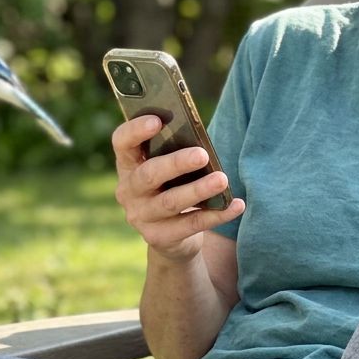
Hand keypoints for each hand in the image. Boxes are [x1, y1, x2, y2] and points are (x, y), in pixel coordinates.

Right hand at [112, 115, 244, 262]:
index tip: (158, 120)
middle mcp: (128, 191)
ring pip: (170, 202)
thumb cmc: (172, 187)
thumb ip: (175, 152)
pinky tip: (236, 204)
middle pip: (148, 174)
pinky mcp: (159, 238)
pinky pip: (191, 224)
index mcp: (128, 164)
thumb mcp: (168, 168)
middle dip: (176, 163)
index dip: (136, 130)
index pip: (122, 143)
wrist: (170, 236)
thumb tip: (201, 142)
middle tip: (202, 154)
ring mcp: (141, 216)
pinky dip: (217, 214)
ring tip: (222, 180)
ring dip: (198, 190)